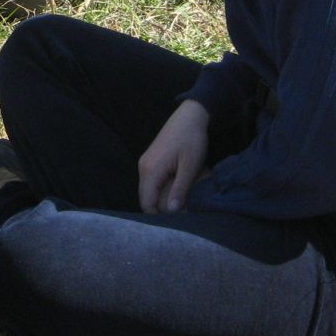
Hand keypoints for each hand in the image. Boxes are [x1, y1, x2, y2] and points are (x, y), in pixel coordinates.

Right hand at [137, 99, 210, 213]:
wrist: (190, 116)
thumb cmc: (192, 140)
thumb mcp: (190, 167)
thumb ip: (180, 189)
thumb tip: (171, 211)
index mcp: (150, 170)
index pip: (146, 203)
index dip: (159, 216)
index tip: (177, 219)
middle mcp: (143, 167)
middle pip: (145, 199)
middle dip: (161, 208)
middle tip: (182, 209)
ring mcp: (145, 163)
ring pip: (149, 191)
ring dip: (162, 197)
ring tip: (181, 197)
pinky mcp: (150, 160)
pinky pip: (152, 182)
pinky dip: (162, 188)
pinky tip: (178, 185)